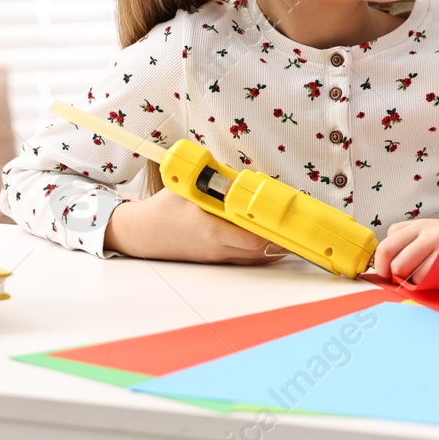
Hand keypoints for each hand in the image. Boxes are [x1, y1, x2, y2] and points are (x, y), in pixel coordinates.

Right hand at [103, 188, 286, 264]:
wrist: (140, 235)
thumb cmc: (163, 210)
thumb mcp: (188, 190)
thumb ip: (215, 184)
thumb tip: (240, 178)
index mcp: (212, 230)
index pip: (252, 239)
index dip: (274, 234)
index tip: (289, 225)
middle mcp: (217, 249)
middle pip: (259, 251)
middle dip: (280, 241)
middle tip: (299, 228)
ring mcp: (216, 258)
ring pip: (254, 258)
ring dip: (273, 248)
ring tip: (291, 233)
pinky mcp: (214, 260)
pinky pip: (243, 259)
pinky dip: (259, 252)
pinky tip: (270, 241)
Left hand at [372, 219, 438, 287]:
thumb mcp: (434, 232)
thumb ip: (409, 240)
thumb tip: (384, 262)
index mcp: (421, 224)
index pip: (386, 244)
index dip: (381, 264)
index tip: (386, 274)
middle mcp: (430, 231)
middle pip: (394, 260)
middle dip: (394, 276)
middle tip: (402, 282)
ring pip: (410, 272)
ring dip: (414, 283)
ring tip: (428, 279)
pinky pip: (428, 279)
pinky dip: (429, 285)